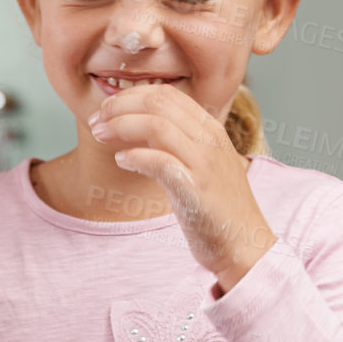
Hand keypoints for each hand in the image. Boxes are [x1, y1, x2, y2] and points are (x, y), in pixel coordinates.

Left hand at [88, 83, 276, 291]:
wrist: (246, 247)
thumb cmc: (217, 209)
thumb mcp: (201, 166)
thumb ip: (177, 144)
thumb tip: (136, 128)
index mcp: (211, 130)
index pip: (166, 94)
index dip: (130, 96)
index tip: (106, 109)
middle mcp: (210, 140)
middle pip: (158, 103)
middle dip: (119, 107)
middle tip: (96, 121)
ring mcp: (205, 164)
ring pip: (157, 125)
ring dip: (120, 126)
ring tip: (100, 136)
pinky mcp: (196, 190)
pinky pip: (160, 161)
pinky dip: (135, 156)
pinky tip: (121, 161)